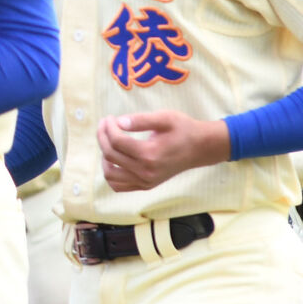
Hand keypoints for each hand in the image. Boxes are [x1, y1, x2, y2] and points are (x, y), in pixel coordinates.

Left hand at [96, 111, 229, 191]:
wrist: (200, 148)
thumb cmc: (183, 129)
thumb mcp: (165, 117)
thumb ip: (141, 120)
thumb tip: (118, 122)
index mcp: (150, 154)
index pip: (117, 141)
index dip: (108, 127)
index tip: (109, 117)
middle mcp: (146, 172)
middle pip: (110, 155)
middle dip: (102, 136)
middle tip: (105, 123)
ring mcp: (145, 182)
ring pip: (110, 174)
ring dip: (103, 155)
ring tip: (107, 140)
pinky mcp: (146, 186)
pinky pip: (119, 186)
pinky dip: (111, 173)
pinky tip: (113, 158)